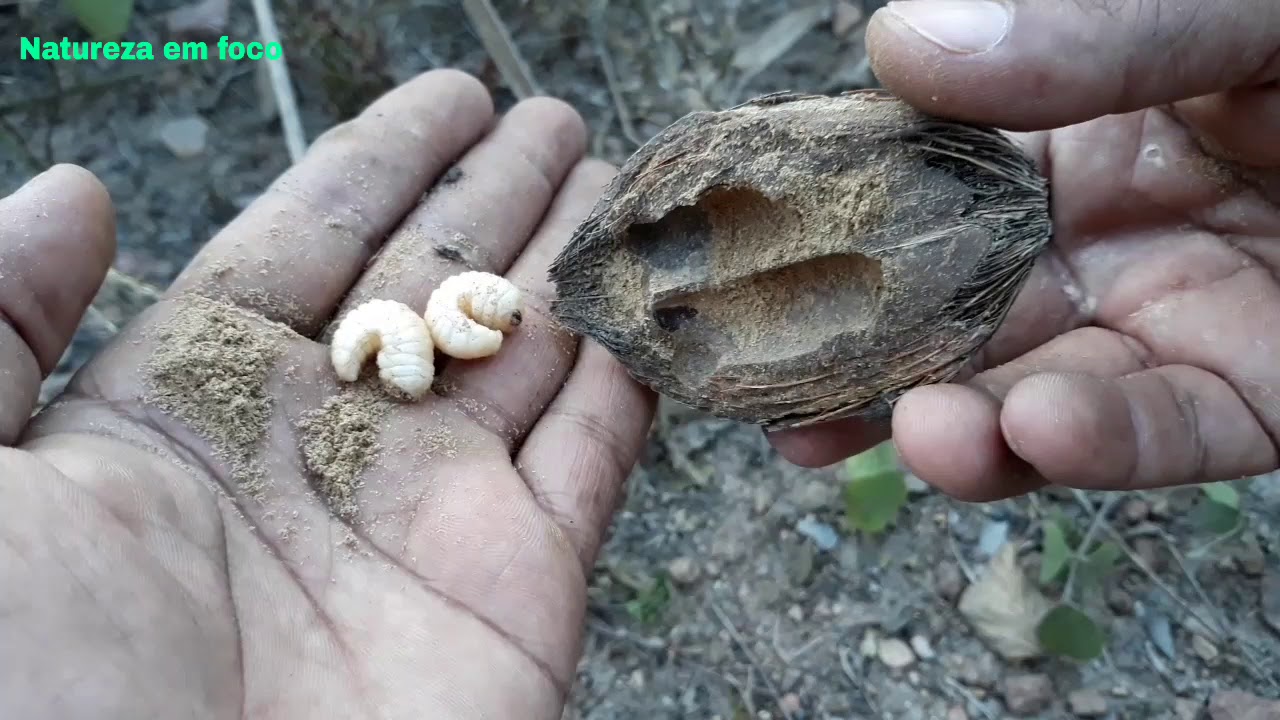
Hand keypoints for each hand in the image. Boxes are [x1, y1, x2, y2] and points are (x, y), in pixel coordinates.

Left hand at [0, 70, 654, 718]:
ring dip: (576, 267)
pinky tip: (655, 302)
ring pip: (525, 355)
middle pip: (432, 284)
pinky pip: (595, 453)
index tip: (454, 96)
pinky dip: (633, 376)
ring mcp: (430, 517)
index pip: (308, 241)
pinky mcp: (520, 586)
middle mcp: (321, 450)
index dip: (385, 161)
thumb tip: (75, 188)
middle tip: (562, 120)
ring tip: (628, 183)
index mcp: (187, 407)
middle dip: (499, 196)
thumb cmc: (24, 696)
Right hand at [769, 0, 1279, 500]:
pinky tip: (1037, 431)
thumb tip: (898, 43)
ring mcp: (1164, 327)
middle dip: (864, 365)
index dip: (828, 226)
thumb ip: (1079, 31)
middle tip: (779, 388)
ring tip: (918, 433)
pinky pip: (1162, 436)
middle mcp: (1090, 246)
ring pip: (1034, 401)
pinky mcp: (1250, 399)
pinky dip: (1096, 445)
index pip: (913, 191)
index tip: (741, 253)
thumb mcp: (1215, 10)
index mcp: (1061, 144)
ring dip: (965, 431)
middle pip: (947, 321)